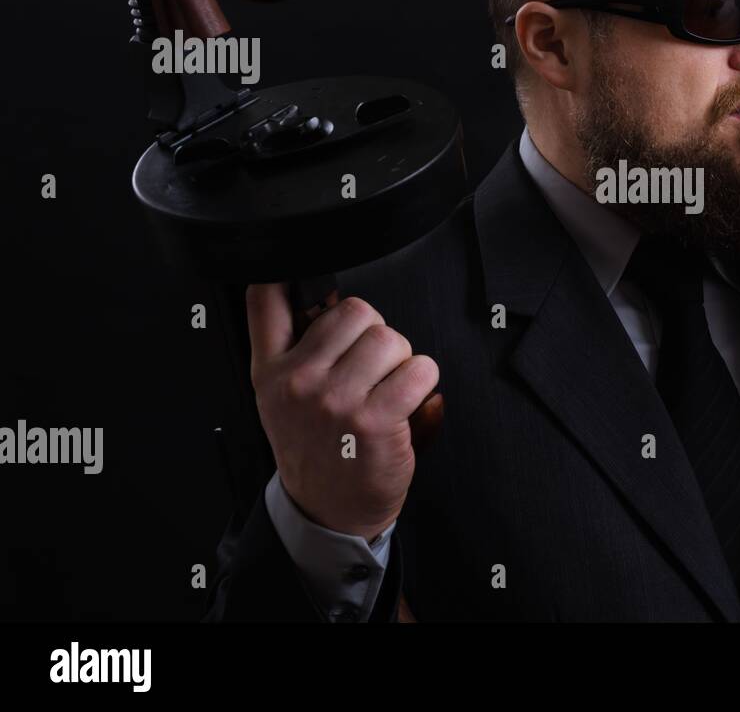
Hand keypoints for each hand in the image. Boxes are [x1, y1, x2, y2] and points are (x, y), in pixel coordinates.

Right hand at [246, 283, 443, 540]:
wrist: (329, 511)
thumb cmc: (317, 448)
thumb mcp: (283, 397)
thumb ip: (295, 347)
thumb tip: (327, 296)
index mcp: (270, 370)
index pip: (266, 299)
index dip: (292, 277)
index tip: (310, 283)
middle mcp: (298, 381)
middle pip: (356, 310)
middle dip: (374, 333)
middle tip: (369, 368)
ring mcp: (336, 400)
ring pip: (390, 338)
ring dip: (401, 359)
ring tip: (387, 387)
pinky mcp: (375, 419)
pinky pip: (419, 369)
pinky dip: (424, 380)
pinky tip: (406, 401)